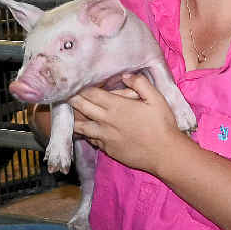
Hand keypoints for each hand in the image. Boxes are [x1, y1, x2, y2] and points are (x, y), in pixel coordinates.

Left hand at [70, 72, 189, 172]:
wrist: (164, 153)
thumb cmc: (162, 124)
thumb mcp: (157, 99)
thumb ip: (141, 84)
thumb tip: (126, 76)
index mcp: (117, 106)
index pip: (91, 93)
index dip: (81, 87)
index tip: (77, 82)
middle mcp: (106, 121)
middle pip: (81, 107)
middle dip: (72, 98)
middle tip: (66, 93)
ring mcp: (104, 136)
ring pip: (80, 126)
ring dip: (74, 117)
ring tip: (71, 111)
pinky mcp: (107, 148)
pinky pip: (90, 138)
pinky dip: (85, 132)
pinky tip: (86, 129)